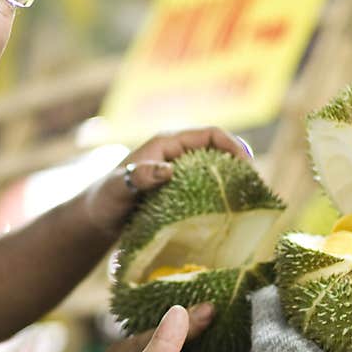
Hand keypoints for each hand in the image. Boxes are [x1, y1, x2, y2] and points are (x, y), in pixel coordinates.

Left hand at [82, 127, 252, 235]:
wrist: (95, 217)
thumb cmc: (103, 198)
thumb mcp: (117, 187)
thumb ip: (138, 177)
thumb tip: (168, 170)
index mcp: (166, 144)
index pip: (209, 134)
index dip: (233, 145)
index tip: (248, 166)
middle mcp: (175, 154)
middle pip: (218, 151)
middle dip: (239, 165)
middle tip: (255, 188)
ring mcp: (179, 172)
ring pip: (214, 170)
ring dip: (231, 182)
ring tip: (248, 202)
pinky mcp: (179, 190)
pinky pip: (206, 188)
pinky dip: (220, 197)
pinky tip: (228, 215)